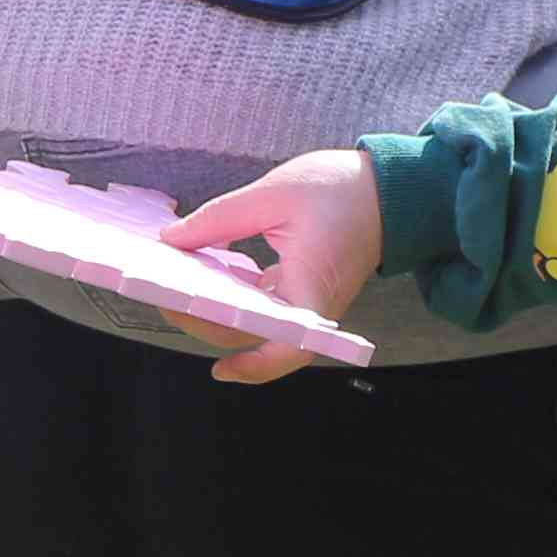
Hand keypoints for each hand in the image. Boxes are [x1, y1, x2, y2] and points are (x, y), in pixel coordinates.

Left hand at [158, 149, 385, 385]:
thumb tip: (173, 240)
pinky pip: (266, 306)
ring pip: (259, 324)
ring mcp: (310, 300)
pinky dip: (235, 298)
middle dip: (209, 325)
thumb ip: (220, 218)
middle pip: (258, 337)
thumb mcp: (274, 193)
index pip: (288, 348)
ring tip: (178, 291)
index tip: (219, 368)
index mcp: (313, 288)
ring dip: (219, 313)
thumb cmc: (342, 189)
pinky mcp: (305, 289)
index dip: (253, 366)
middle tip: (166, 298)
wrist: (390, 188)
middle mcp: (313, 305)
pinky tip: (208, 278)